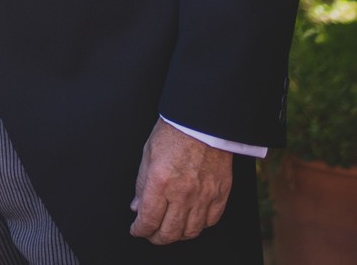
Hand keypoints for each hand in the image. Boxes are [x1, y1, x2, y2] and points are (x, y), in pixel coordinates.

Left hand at [129, 119, 231, 245]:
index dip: (140, 230)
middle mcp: (183, 192)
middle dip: (156, 238)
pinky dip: (199, 226)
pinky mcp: (220, 193)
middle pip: (169, 232)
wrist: (203, 120)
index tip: (136, 229)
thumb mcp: (148, 154)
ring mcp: (204, 194)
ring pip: (190, 231)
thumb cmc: (173, 132)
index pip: (148, 219)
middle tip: (151, 234)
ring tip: (170, 230)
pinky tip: (190, 221)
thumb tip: (137, 207)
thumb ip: (141, 184)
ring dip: (177, 235)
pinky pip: (210, 221)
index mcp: (160, 181)